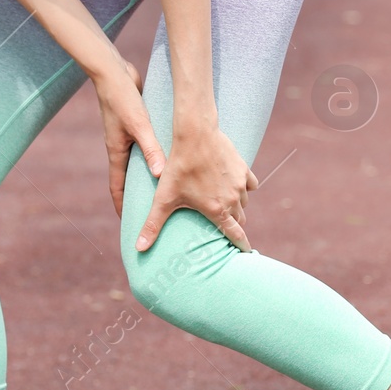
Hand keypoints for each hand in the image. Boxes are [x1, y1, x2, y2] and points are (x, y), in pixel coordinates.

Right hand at [96, 59, 165, 215]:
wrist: (113, 72)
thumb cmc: (122, 98)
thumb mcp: (138, 124)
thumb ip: (150, 148)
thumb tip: (160, 174)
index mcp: (116, 152)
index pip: (117, 188)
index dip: (122, 206)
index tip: (129, 223)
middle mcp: (120, 148)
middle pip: (128, 180)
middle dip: (137, 197)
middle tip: (150, 213)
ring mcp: (127, 138)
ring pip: (138, 165)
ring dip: (147, 177)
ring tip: (163, 191)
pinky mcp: (135, 126)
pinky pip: (145, 148)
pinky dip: (154, 157)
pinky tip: (169, 160)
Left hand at [136, 120, 257, 252]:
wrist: (195, 136)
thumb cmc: (178, 167)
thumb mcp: (164, 198)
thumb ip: (153, 224)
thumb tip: (139, 248)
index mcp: (217, 210)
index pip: (235, 234)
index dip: (241, 245)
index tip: (246, 253)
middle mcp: (233, 199)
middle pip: (240, 219)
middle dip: (235, 225)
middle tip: (228, 227)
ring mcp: (240, 184)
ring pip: (244, 202)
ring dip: (237, 206)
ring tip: (226, 205)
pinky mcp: (243, 169)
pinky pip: (251, 184)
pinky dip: (245, 187)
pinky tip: (235, 186)